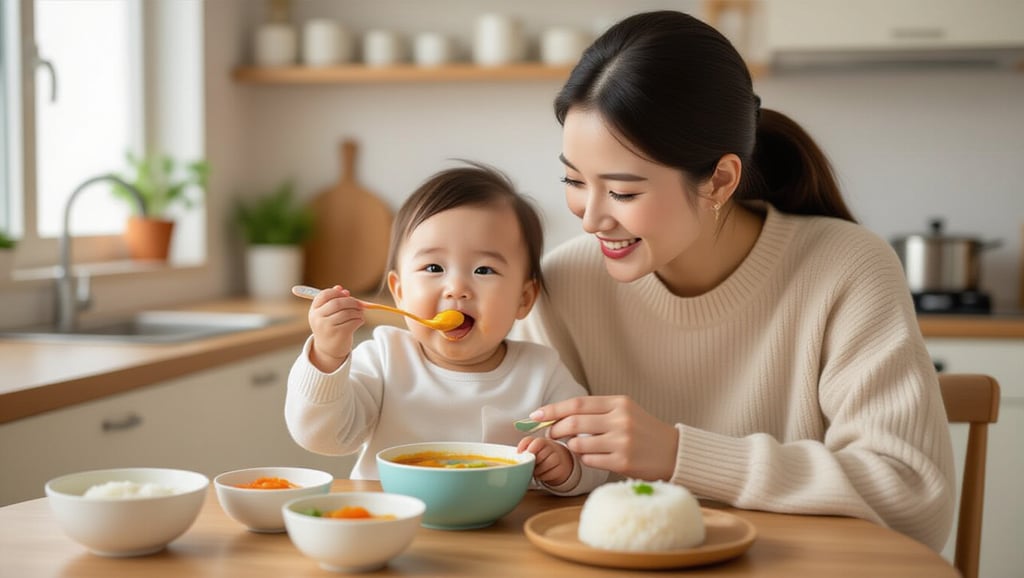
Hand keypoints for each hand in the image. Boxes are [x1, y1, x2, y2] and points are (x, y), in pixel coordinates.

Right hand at [307, 285, 364, 372]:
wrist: (328, 350)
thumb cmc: (330, 327)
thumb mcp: (327, 314)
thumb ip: (333, 300)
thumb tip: (342, 289)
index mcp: (314, 310)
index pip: (324, 295)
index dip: (337, 292)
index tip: (346, 294)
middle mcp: (318, 319)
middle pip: (337, 303)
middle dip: (351, 301)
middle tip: (359, 304)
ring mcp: (327, 327)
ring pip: (347, 313)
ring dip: (358, 311)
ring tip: (360, 313)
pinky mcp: (338, 335)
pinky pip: (353, 322)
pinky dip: (360, 319)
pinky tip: (360, 321)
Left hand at [517, 437, 572, 486]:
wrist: (558, 459)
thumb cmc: (540, 454)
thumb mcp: (532, 448)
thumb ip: (524, 448)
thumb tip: (515, 454)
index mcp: (541, 441)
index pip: (535, 441)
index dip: (526, 447)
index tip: (519, 453)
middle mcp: (550, 447)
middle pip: (539, 455)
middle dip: (532, 462)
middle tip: (529, 465)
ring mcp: (557, 457)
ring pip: (546, 464)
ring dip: (537, 470)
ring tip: (534, 471)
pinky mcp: (561, 468)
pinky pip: (551, 473)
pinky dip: (543, 476)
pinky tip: (540, 475)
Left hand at [531, 395, 678, 480]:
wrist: (673, 452)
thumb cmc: (644, 431)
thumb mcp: (625, 411)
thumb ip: (596, 411)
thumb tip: (558, 415)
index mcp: (619, 403)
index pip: (577, 404)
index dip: (553, 409)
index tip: (536, 415)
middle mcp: (620, 420)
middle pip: (573, 423)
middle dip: (555, 429)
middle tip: (549, 433)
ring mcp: (622, 442)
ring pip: (578, 444)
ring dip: (571, 446)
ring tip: (577, 446)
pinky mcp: (622, 462)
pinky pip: (589, 461)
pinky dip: (585, 459)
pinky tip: (594, 457)